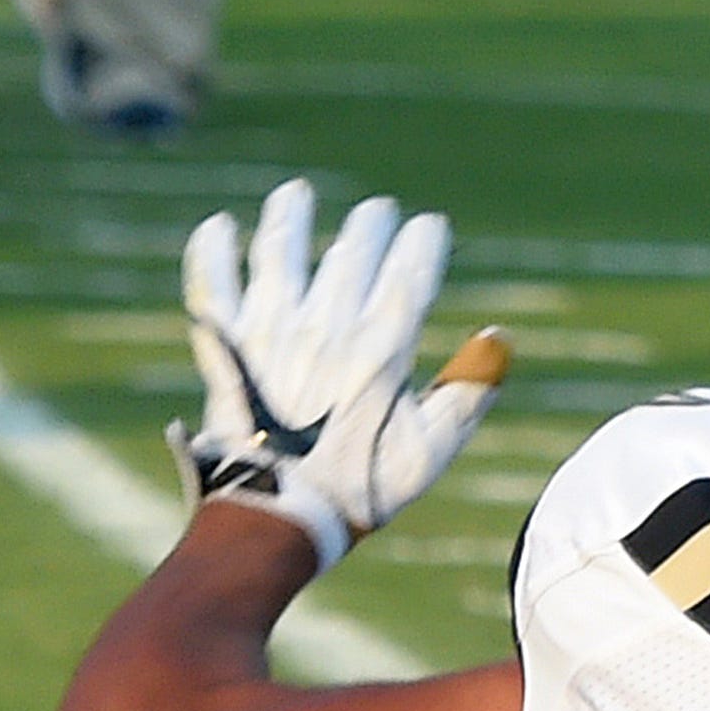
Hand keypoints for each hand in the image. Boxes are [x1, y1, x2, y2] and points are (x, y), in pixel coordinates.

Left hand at [174, 179, 510, 570]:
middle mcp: (324, 330)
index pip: (408, 276)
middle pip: (350, 255)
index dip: (422, 243)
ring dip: (289, 219)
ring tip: (296, 194)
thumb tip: (498, 338)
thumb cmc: (360, 490)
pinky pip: (212, 286)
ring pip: (279, 256)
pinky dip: (211, 253)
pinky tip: (217, 227)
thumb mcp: (430, 452)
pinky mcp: (226, 346)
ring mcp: (269, 333)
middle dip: (369, 226)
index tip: (430, 224)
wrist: (277, 516)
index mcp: (379, 353)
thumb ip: (466, 393)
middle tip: (379, 211)